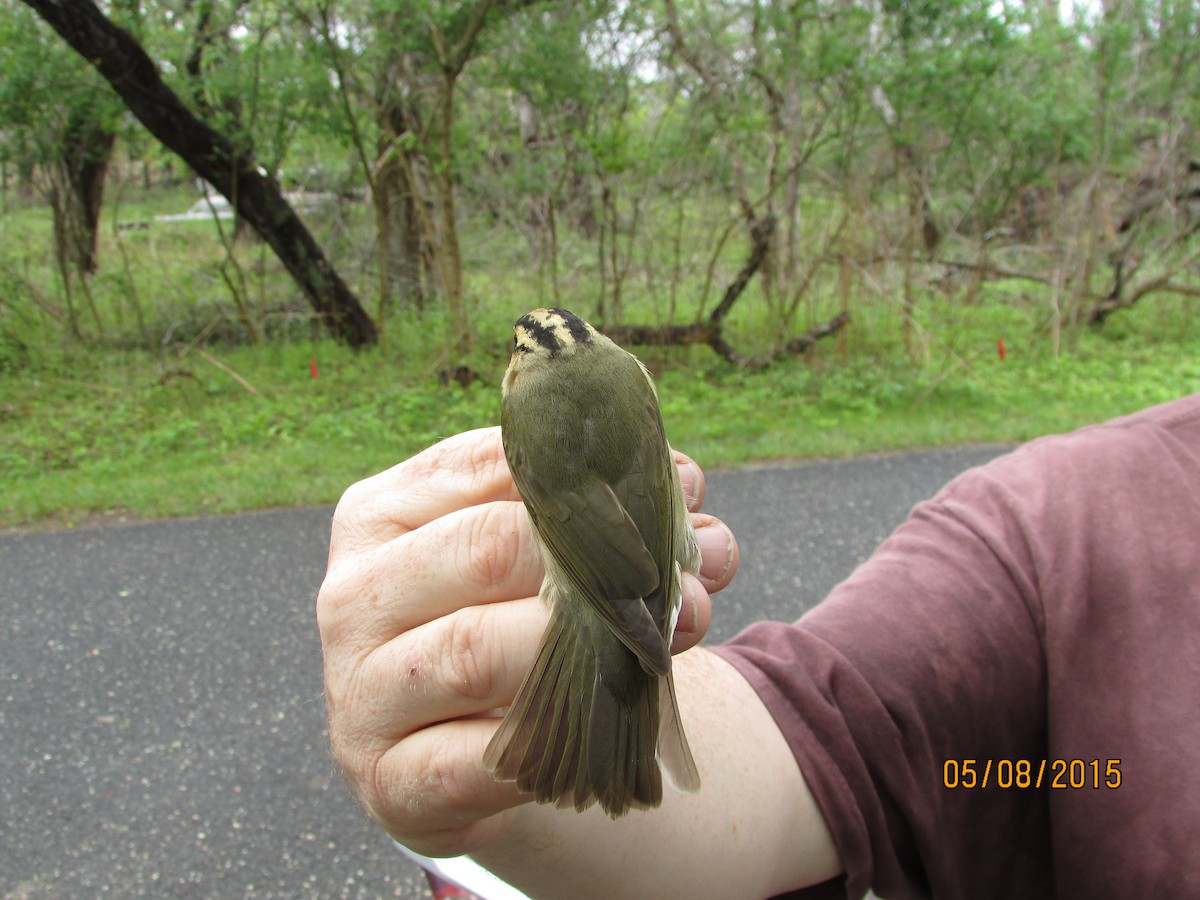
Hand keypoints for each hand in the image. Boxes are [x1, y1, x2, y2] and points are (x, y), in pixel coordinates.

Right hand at [317, 426, 739, 856]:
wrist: (453, 749)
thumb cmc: (502, 621)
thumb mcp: (532, 555)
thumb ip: (598, 515)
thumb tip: (686, 482)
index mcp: (380, 512)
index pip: (483, 465)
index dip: (592, 476)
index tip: (682, 490)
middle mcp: (353, 594)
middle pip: (483, 549)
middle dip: (601, 563)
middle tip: (689, 582)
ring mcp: (358, 692)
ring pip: (476, 652)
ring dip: (591, 653)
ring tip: (667, 650)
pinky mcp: (386, 780)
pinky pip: (473, 761)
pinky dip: (549, 746)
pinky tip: (604, 736)